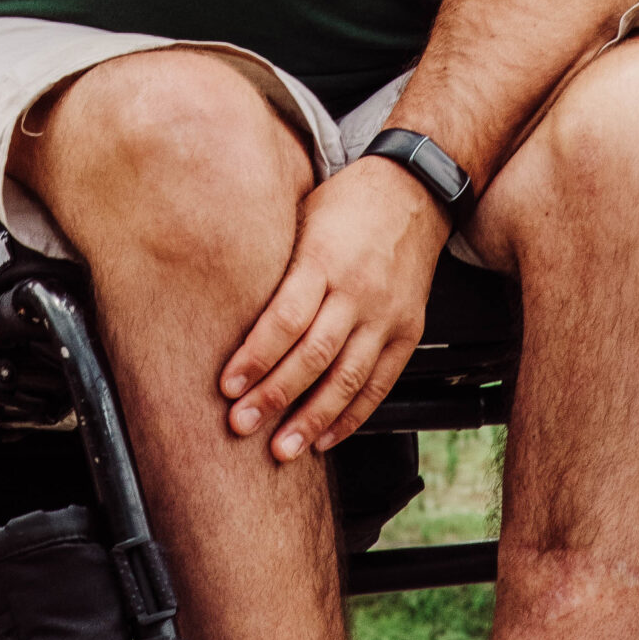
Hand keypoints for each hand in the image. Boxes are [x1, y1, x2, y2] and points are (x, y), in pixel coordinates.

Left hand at [220, 156, 444, 462]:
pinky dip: (352, 416)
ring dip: (312, 418)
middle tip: (242, 425)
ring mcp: (387, 315)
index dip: (255, 356)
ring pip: (348, 378)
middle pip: (313, 354)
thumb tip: (223, 307)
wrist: (414, 191)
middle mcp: (358, 291)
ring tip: (283, 448)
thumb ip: (274, 266)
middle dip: (275, 396)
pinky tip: (326, 438)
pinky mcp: (408, 332)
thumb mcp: (302, 217)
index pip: (286, 318)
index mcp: (324, 259)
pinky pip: (380, 383)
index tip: (227, 386)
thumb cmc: (344, 203)